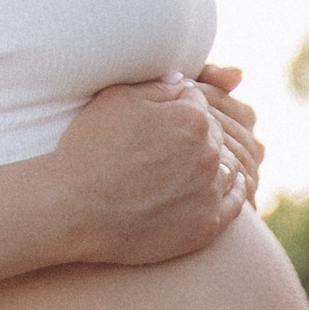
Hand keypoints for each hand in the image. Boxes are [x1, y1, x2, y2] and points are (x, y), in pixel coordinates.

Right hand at [52, 71, 253, 266]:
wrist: (74, 208)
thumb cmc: (90, 149)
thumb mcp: (117, 99)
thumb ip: (158, 86)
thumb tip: (183, 83)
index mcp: (194, 119)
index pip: (198, 105)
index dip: (177, 110)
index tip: (160, 121)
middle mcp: (209, 155)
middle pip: (215, 137)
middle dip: (197, 137)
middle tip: (170, 147)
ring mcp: (210, 193)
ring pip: (226, 169)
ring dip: (214, 165)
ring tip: (192, 169)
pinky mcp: (206, 226)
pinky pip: (234, 205)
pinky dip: (230, 193)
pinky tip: (223, 188)